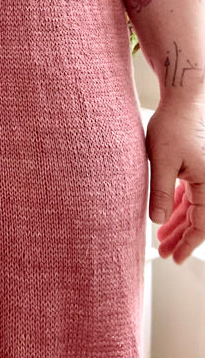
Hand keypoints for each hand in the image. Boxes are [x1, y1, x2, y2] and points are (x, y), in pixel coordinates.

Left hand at [146, 100, 204, 263]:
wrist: (182, 99)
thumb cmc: (173, 125)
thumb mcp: (162, 161)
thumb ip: (161, 193)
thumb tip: (158, 221)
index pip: (202, 224)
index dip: (188, 244)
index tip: (174, 258)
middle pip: (200, 219)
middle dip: (182, 237)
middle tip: (164, 253)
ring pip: (195, 208)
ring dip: (179, 223)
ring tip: (161, 239)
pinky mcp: (197, 168)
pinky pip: (191, 194)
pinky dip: (179, 206)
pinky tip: (166, 217)